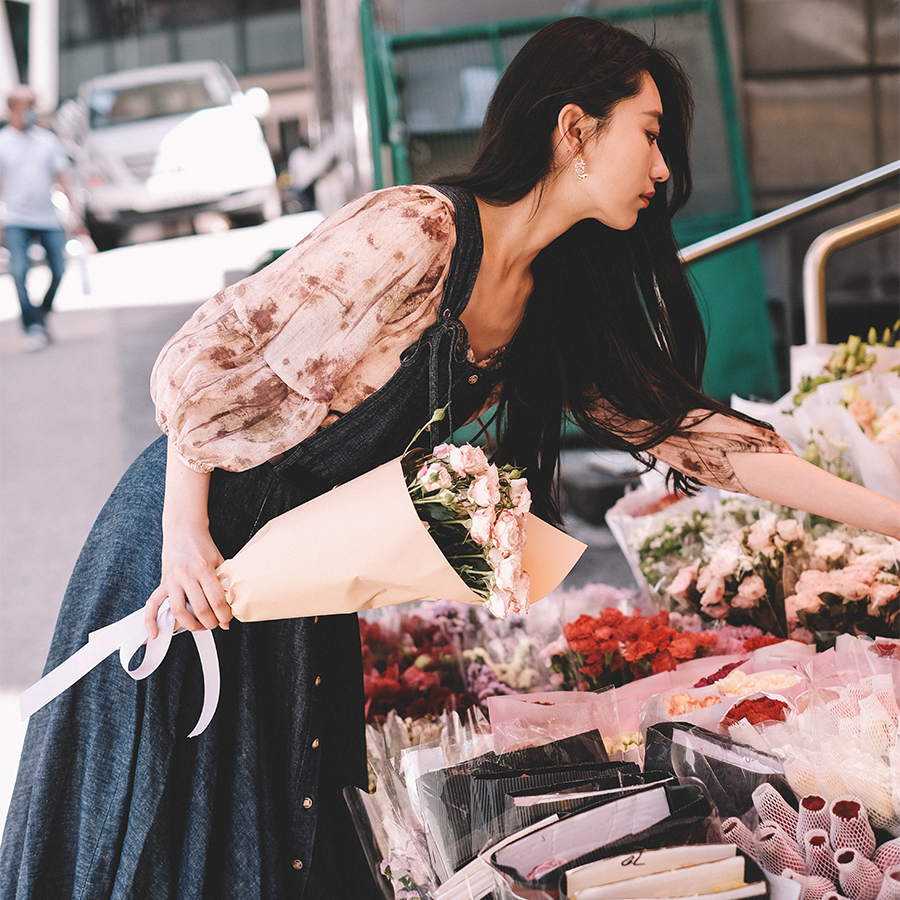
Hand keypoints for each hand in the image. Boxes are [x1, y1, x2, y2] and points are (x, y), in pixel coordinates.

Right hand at [145, 521, 228, 637]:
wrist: (184, 529)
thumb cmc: (203, 545)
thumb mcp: (219, 560)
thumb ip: (224, 581)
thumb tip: (230, 606)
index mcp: (204, 569)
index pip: (216, 600)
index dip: (224, 614)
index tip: (228, 620)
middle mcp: (186, 575)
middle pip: (199, 608)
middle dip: (210, 622)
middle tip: (217, 624)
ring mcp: (172, 579)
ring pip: (178, 610)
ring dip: (190, 625)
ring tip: (200, 627)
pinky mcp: (162, 582)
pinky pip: (152, 604)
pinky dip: (151, 621)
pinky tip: (156, 633)